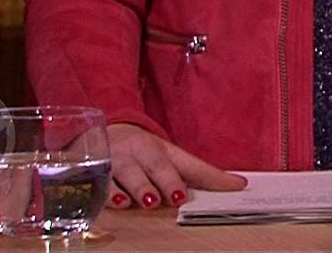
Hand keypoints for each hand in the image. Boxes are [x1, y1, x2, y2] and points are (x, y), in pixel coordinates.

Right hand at [104, 122, 246, 209]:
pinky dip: (109, 193)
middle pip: (157, 165)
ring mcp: (118, 159)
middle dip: (168, 180)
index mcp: (164, 149)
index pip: (192, 164)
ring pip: (129, 172)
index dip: (213, 176)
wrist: (102, 131)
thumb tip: (236, 185)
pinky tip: (118, 202)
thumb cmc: (142, 152)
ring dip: (140, 187)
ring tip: (149, 200)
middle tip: (178, 196)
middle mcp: (141, 152)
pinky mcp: (95, 170)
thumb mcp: (167, 157)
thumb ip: (195, 174)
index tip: (235, 186)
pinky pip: (101, 182)